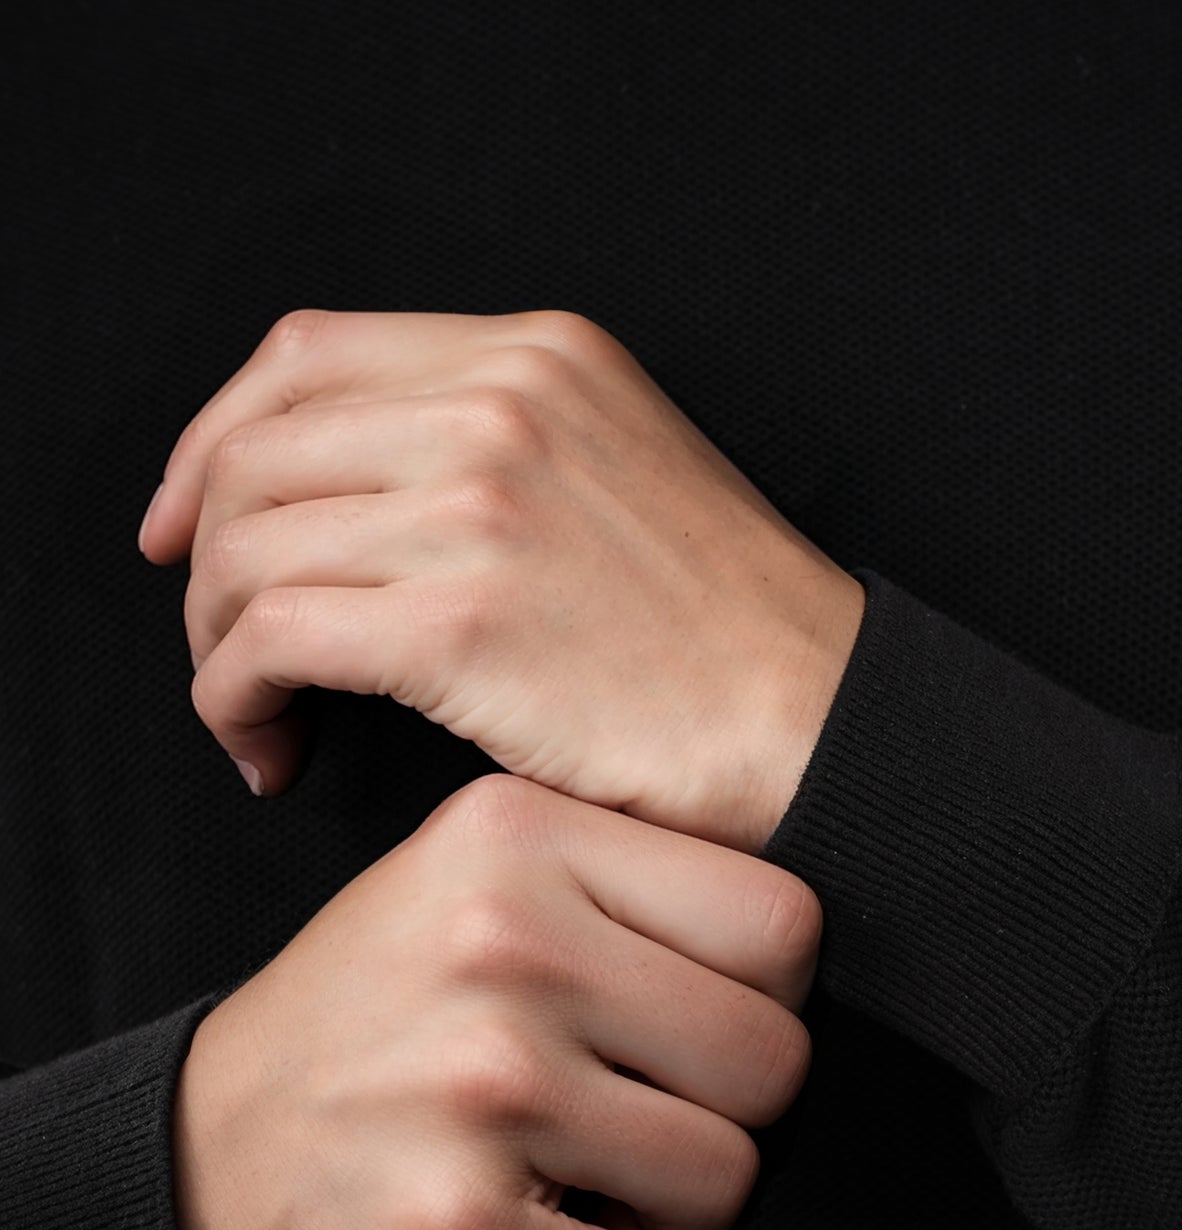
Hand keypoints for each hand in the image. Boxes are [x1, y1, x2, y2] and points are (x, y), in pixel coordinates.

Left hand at [142, 308, 865, 853]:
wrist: (818, 725)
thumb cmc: (724, 638)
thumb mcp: (618, 472)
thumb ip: (494, 446)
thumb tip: (348, 496)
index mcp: (537, 355)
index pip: (304, 355)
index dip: (213, 438)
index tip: (189, 523)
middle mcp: (501, 406)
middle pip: (256, 454)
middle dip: (205, 564)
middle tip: (223, 647)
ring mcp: (481, 507)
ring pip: (245, 550)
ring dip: (215, 649)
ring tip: (253, 715)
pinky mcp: (463, 622)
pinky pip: (272, 639)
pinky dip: (236, 699)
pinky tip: (270, 747)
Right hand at [170, 773, 820, 1229]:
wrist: (200, 1157)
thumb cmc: (374, 1024)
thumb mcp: (469, 886)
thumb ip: (620, 886)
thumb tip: (802, 956)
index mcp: (518, 834)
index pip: (784, 924)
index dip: (768, 1000)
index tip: (693, 1028)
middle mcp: (505, 943)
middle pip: (775, 1061)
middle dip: (730, 1117)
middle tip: (645, 1120)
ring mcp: (483, 1083)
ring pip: (726, 1180)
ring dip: (672, 1216)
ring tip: (588, 1184)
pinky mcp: (458, 1221)